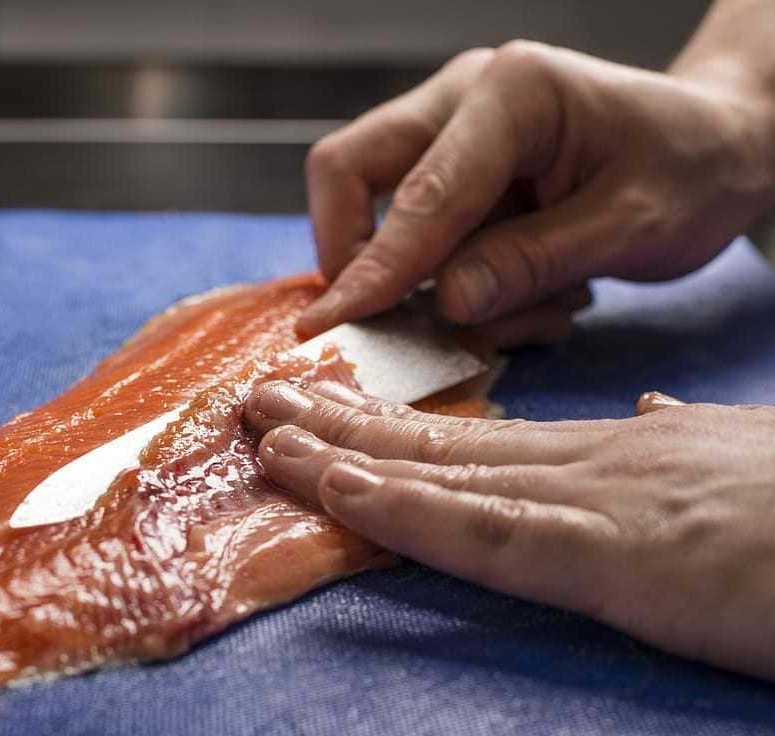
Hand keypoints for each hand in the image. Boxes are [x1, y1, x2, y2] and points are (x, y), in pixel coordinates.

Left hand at [245, 380, 774, 680]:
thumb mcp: (747, 464)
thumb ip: (687, 444)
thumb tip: (653, 420)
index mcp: (621, 454)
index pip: (482, 436)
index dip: (396, 426)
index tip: (328, 412)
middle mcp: (594, 463)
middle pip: (443, 441)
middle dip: (342, 422)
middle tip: (258, 400)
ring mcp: (599, 503)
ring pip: (444, 474)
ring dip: (344, 456)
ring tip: (265, 436)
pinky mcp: (617, 556)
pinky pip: (485, 532)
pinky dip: (403, 510)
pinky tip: (338, 491)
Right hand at [300, 39, 774, 343]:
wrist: (717, 147)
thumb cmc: (692, 171)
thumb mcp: (633, 226)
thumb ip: (535, 262)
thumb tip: (448, 303)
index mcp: (513, 94)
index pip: (418, 193)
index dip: (376, 269)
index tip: (334, 326)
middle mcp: (462, 99)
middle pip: (348, 170)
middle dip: (356, 256)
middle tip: (395, 320)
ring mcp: (448, 131)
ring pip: (366, 205)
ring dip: (413, 281)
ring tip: (510, 311)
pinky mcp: (448, 170)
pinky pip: (405, 231)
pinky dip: (439, 281)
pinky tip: (511, 296)